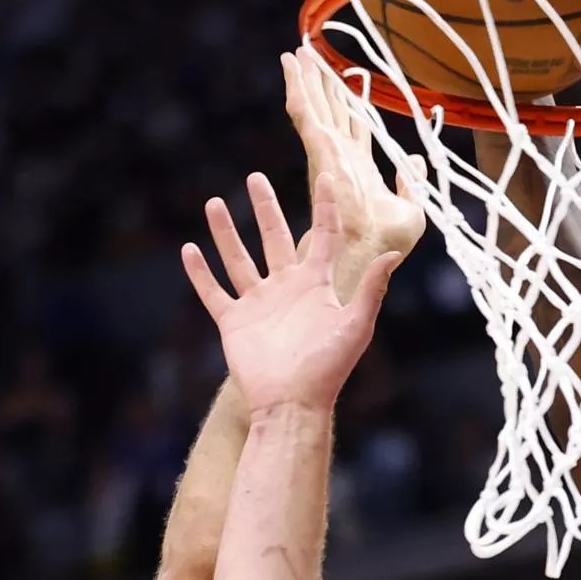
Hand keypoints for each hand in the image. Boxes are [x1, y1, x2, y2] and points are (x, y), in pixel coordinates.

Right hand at [180, 171, 400, 417]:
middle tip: (256, 178)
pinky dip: (200, 272)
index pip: (322, 236)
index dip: (324, 207)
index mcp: (317, 285)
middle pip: (274, 238)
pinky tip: (189, 249)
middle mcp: (286, 288)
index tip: (325, 175)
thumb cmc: (328, 369)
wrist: (292, 404)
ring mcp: (258, 304)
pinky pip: (213, 292)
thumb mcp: (355, 326)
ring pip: (239, 259)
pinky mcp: (234, 322)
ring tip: (214, 202)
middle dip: (265, 208)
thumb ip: (371, 290)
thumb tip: (392, 256)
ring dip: (226, 232)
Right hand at [282, 51, 423, 297]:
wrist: (368, 255)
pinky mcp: (318, 150)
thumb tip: (414, 158)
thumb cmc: (387, 244)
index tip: (345, 82)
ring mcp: (327, 152)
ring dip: (306, 77)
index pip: (353, 128)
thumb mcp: (412, 209)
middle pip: (330, 111)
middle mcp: (339, 157)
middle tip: (313, 56)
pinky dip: (297, 84)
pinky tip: (291, 63)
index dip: (349, 104)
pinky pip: (305, 110)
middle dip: (323, 84)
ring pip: (315, 105)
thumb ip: (410, 182)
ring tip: (298, 51)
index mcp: (359, 169)